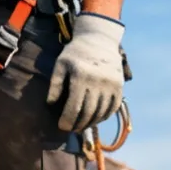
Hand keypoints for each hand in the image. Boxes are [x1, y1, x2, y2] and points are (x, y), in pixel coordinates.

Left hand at [47, 13, 124, 131]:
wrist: (99, 40)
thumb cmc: (75, 53)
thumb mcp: (60, 65)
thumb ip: (55, 85)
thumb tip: (51, 104)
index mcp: (80, 77)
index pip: (74, 107)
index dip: (67, 120)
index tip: (61, 127)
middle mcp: (98, 82)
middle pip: (88, 113)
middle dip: (78, 124)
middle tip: (70, 129)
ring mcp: (111, 85)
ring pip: (101, 112)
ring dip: (90, 123)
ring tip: (81, 126)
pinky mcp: (119, 86)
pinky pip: (112, 108)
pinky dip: (104, 116)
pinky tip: (95, 119)